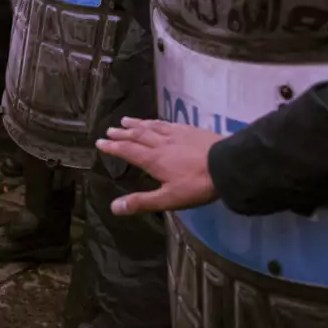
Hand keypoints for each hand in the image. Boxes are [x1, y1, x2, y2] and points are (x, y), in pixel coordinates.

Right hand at [95, 118, 222, 213]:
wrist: (227, 165)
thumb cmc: (197, 185)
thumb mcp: (168, 199)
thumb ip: (141, 202)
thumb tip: (113, 207)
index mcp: (153, 160)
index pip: (128, 151)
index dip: (113, 147)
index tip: (100, 143)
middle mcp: (161, 143)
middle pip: (137, 136)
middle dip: (122, 133)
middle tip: (110, 130)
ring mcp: (176, 134)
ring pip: (152, 127)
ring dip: (137, 124)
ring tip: (126, 120)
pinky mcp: (190, 130)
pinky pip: (168, 124)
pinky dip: (157, 122)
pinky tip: (158, 122)